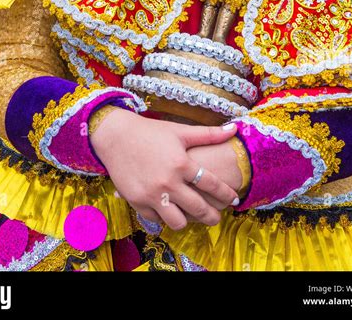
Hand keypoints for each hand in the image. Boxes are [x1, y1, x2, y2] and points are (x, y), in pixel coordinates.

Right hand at [90, 109, 239, 230]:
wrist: (116, 137)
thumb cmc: (151, 132)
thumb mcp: (180, 131)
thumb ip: (208, 134)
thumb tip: (235, 129)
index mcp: (181, 163)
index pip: (212, 184)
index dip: (226, 194)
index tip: (234, 199)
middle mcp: (168, 182)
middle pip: (198, 208)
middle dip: (212, 216)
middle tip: (217, 217)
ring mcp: (152, 195)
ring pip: (178, 221)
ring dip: (188, 220)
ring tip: (193, 217)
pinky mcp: (137, 202)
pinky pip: (157, 219)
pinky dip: (165, 217)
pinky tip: (172, 211)